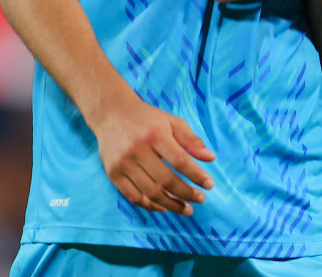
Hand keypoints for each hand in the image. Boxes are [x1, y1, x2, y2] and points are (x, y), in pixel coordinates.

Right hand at [89, 95, 215, 214]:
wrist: (111, 113)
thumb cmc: (146, 118)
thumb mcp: (171, 121)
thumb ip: (191, 140)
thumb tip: (211, 158)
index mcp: (155, 134)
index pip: (180, 161)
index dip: (196, 175)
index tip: (209, 185)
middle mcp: (138, 150)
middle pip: (166, 180)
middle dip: (186, 193)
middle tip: (200, 199)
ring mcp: (123, 164)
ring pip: (151, 193)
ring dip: (171, 205)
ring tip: (186, 209)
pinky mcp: (113, 174)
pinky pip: (134, 197)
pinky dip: (150, 206)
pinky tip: (164, 207)